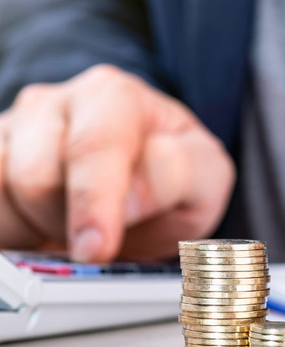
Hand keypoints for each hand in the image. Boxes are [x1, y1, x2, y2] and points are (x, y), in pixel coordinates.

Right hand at [0, 65, 234, 261]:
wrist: (144, 177)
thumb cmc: (174, 171)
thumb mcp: (203, 173)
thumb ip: (176, 175)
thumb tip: (128, 200)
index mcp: (114, 96)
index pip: (94, 147)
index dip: (94, 202)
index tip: (96, 250)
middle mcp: (55, 102)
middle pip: (37, 177)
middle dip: (67, 223)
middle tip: (98, 239)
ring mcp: (13, 128)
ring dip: (32, 229)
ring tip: (69, 228)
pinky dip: (7, 230)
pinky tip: (36, 231)